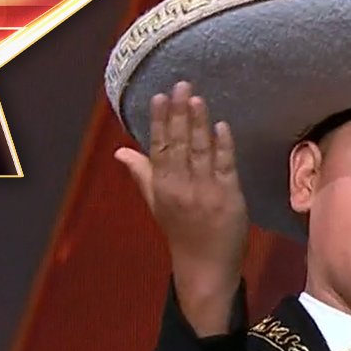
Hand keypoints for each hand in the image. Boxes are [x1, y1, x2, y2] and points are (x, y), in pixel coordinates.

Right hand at [115, 81, 247, 332]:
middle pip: (180, 145)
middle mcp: (182, 187)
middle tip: (181, 85)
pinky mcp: (230, 196)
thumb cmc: (181, 231)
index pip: (159, 148)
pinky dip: (223, 145)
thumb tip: (120, 151)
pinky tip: (222, 125)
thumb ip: (141, 174)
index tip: (159, 96)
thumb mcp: (156, 203)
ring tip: (197, 98)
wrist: (205, 265)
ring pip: (201, 151)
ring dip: (199, 123)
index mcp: (162, 187)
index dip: (159, 121)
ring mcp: (207, 191)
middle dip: (179, 114)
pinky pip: (225, 166)